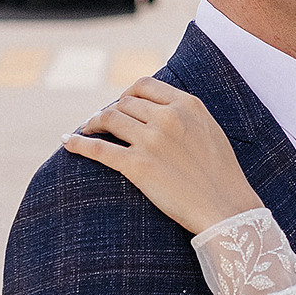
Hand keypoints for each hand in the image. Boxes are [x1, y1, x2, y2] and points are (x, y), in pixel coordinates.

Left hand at [63, 79, 262, 234]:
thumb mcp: (209, 130)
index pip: (144, 86)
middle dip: (110, 110)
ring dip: (93, 122)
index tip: (121, 104)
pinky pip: (99, 149)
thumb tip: (157, 109)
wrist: (227, 208)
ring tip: (87, 129)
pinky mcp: (137, 166)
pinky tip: (68, 142)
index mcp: (187, 105)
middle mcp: (167, 117)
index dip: (126, 94)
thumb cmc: (222, 176)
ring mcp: (151, 140)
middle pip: (124, 103)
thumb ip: (185, 114)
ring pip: (109, 119)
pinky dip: (79, 143)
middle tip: (101, 122)